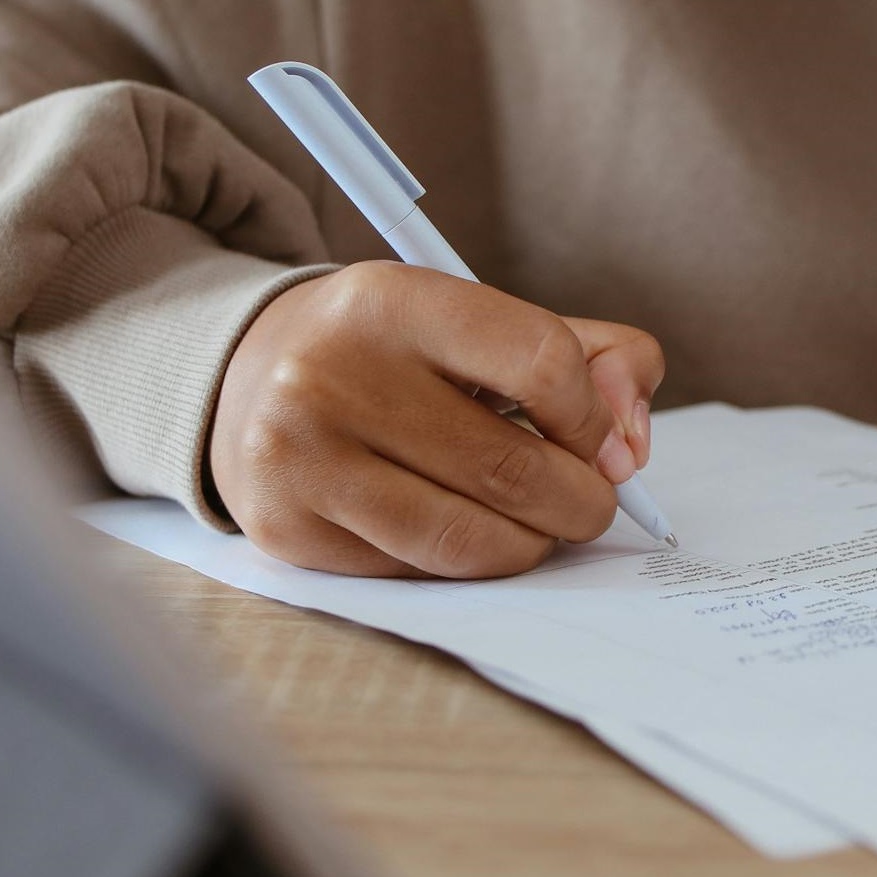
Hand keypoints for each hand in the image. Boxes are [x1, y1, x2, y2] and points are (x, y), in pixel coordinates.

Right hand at [210, 261, 661, 577]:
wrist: (245, 379)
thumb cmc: (394, 353)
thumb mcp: (478, 321)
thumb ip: (589, 357)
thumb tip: (632, 445)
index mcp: (391, 302)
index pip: (543, 364)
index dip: (595, 417)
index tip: (600, 440)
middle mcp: (332, 375)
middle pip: (514, 469)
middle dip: (581, 500)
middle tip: (588, 502)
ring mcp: (301, 460)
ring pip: (471, 540)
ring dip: (533, 545)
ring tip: (537, 524)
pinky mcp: (289, 532)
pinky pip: (420, 574)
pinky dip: (466, 565)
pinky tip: (461, 531)